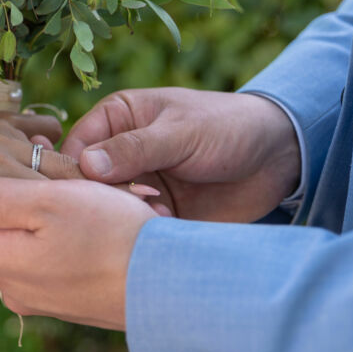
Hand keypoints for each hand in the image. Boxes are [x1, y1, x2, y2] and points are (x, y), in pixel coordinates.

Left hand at [0, 89, 81, 327]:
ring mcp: (7, 136)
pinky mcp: (2, 121)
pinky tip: (55, 160)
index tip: (91, 242)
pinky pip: (40, 128)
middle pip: (63, 181)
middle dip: (81, 201)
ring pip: (56, 157)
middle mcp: (8, 159)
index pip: (52, 206)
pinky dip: (54, 143)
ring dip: (70, 176)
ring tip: (80, 198)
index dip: (77, 225)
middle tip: (95, 221)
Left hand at [0, 176, 155, 329]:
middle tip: (53, 163)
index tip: (26, 154)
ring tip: (76, 186)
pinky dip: (58, 232)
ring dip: (41, 211)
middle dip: (17, 191)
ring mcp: (35, 294)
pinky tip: (87, 214)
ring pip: (23, 239)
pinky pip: (46, 257)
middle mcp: (8, 282)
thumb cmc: (108, 236)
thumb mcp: (45, 204)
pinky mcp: (61, 298)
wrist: (167, 287)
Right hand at [61, 88, 299, 222]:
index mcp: (116, 120)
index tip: (86, 191)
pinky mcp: (157, 214)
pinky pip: (136, 229)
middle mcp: (120, 154)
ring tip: (158, 213)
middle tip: (135, 201)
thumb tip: (86, 164)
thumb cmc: (227, 126)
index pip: (76, 147)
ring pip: (110, 210)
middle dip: (103, 199)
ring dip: (127, 217)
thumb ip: (136, 148)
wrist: (279, 156)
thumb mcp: (181, 132)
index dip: (73, 171)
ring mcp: (138, 186)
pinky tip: (168, 225)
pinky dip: (145, 232)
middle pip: (87, 185)